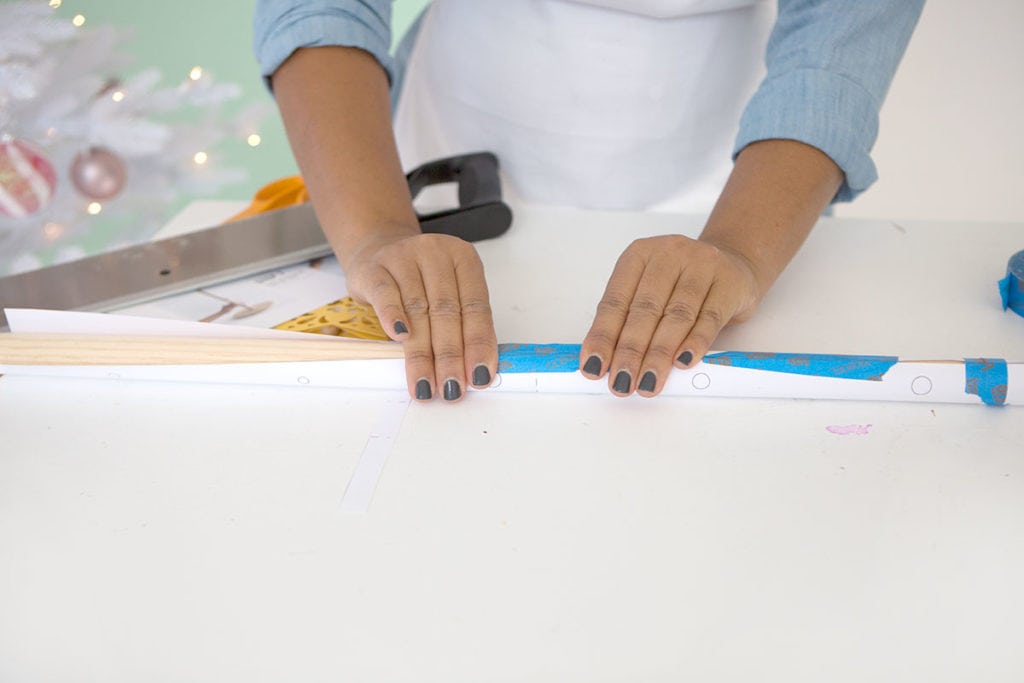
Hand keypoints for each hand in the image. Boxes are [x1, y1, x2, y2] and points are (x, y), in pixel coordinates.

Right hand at [344, 232, 497, 401]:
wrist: (379, 253)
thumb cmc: (421, 281)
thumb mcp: (449, 293)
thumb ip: (463, 324)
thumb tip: (475, 372)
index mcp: (464, 260)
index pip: (476, 308)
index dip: (478, 345)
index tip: (479, 377)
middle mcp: (436, 254)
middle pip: (447, 312)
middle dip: (451, 356)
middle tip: (452, 388)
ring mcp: (404, 257)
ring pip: (417, 310)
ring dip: (422, 353)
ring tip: (426, 384)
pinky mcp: (375, 268)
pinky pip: (386, 294)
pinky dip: (394, 317)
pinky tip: (400, 339)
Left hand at [579, 235, 760, 396]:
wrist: (733, 264)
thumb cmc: (681, 283)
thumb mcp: (650, 291)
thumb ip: (629, 321)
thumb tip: (607, 363)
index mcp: (639, 255)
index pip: (615, 301)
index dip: (603, 337)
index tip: (593, 367)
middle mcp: (669, 255)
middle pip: (645, 309)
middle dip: (630, 351)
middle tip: (621, 382)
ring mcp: (702, 265)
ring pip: (676, 316)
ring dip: (659, 354)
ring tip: (648, 383)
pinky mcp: (729, 283)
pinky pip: (709, 318)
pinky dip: (695, 343)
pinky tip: (682, 363)